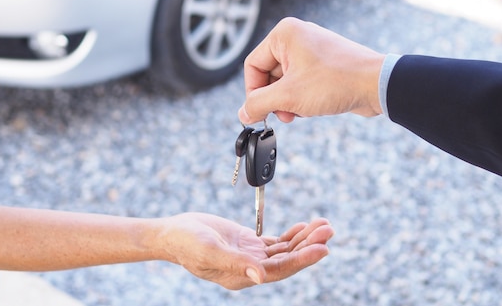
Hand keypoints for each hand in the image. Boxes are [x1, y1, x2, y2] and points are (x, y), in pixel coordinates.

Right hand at [154, 213, 333, 289]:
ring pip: (285, 249)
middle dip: (310, 245)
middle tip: (328, 228)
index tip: (324, 248)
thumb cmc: (186, 243)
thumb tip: (262, 277)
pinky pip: (277, 242)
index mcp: (242, 276)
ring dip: (305, 238)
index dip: (303, 259)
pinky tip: (304, 226)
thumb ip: (236, 263)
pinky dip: (292, 234)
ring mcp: (251, 256)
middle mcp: (251, 269)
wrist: (173, 233)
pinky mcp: (249, 244)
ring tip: (323, 224)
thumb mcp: (209, 251)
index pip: (280, 270)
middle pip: (288, 259)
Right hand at [238, 17, 384, 123]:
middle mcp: (297, 37)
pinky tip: (312, 108)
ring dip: (288, 102)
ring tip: (300, 112)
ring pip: (285, 81)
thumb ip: (259, 104)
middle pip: (268, 74)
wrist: (376, 85)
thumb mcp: (289, 96)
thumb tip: (243, 113)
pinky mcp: (324, 65)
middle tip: (284, 115)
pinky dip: (302, 98)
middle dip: (274, 99)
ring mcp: (312, 50)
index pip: (252, 65)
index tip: (260, 112)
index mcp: (284, 34)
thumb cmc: (336, 82)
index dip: (253, 92)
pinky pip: (301, 83)